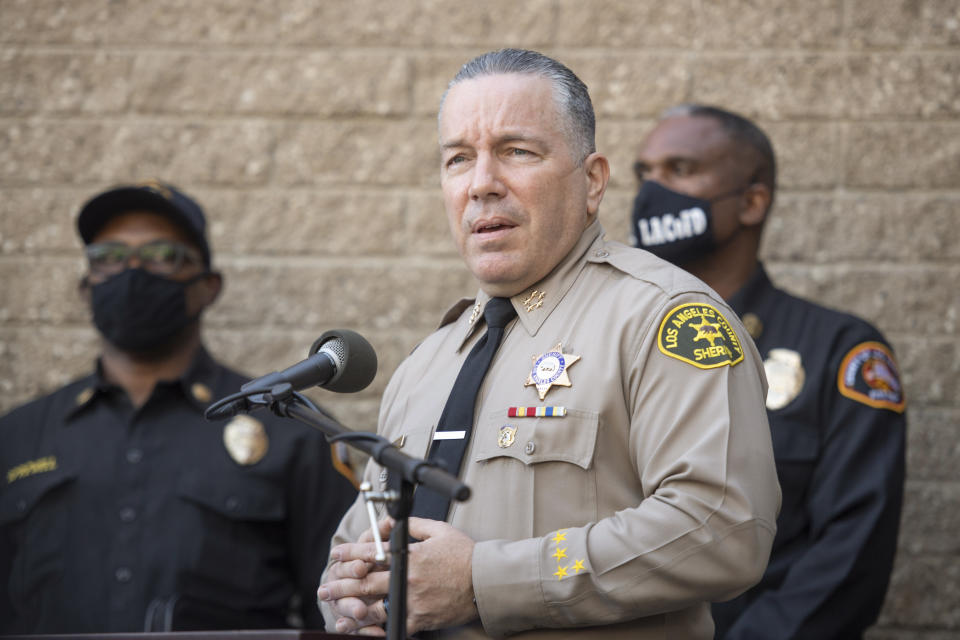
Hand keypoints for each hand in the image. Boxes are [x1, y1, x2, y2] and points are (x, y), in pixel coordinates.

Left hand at [319, 517, 478, 634]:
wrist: (485, 581)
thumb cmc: (466, 555)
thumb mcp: (440, 531)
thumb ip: (415, 525)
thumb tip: (395, 521)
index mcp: (411, 556)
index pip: (372, 553)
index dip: (350, 553)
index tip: (337, 554)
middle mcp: (408, 579)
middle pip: (366, 582)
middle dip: (341, 585)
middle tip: (325, 588)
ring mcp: (413, 601)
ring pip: (375, 608)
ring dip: (352, 609)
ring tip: (337, 612)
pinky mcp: (421, 619)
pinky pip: (395, 625)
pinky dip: (378, 628)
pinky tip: (364, 630)